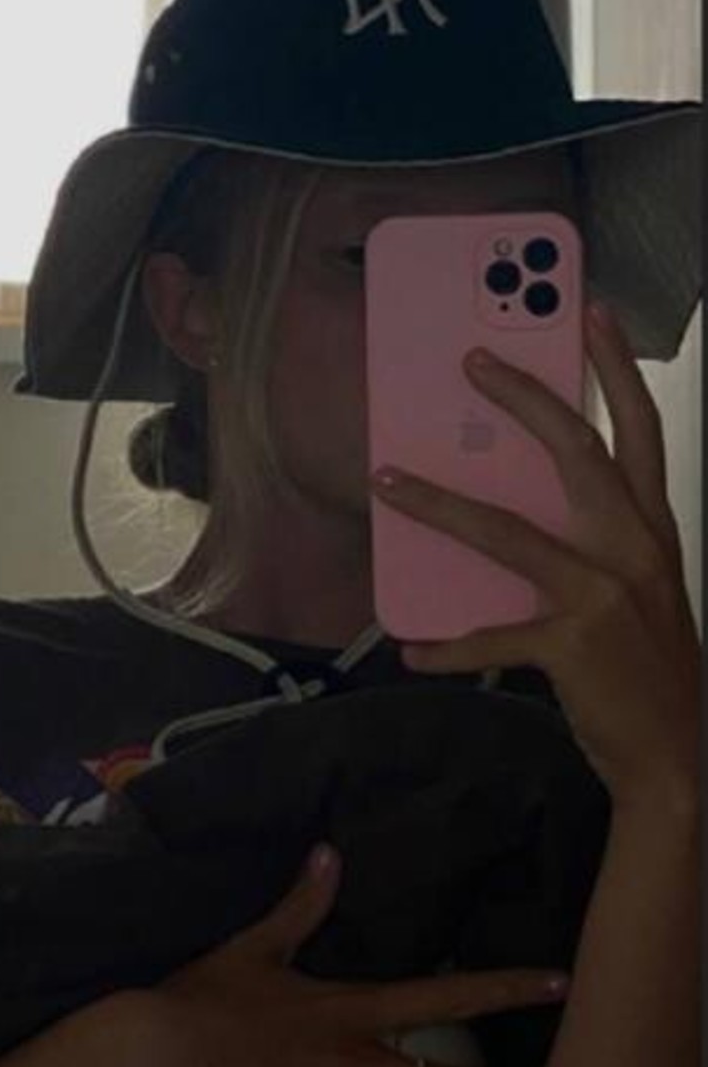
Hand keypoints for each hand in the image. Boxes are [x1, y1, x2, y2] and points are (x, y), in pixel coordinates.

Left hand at [370, 296, 700, 808]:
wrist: (677, 752)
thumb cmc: (648, 666)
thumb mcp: (638, 590)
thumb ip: (593, 545)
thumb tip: (520, 507)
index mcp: (652, 530)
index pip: (639, 431)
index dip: (617, 370)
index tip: (592, 313)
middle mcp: (635, 549)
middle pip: (578, 452)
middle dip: (525, 399)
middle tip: (474, 359)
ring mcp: (604, 595)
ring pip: (509, 533)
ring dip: (440, 506)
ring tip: (389, 480)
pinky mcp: (573, 644)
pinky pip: (493, 637)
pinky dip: (448, 646)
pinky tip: (412, 649)